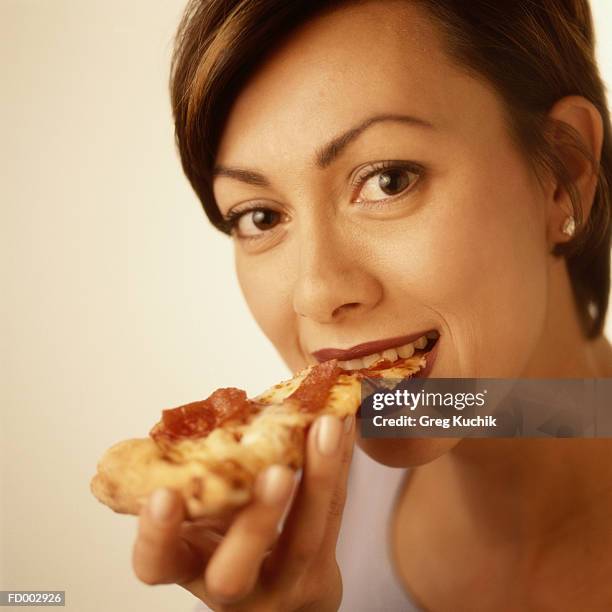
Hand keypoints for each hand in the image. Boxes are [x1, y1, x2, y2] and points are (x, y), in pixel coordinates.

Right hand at [132, 413, 355, 611]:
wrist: (281, 595)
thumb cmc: (228, 544)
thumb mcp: (203, 519)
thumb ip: (200, 483)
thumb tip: (199, 418)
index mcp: (189, 566)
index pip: (158, 564)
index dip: (157, 535)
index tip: (163, 494)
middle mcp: (232, 588)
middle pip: (235, 572)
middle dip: (254, 521)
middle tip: (276, 473)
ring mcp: (282, 585)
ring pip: (303, 540)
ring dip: (317, 478)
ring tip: (326, 426)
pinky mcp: (322, 573)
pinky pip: (335, 515)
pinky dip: (339, 465)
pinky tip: (345, 427)